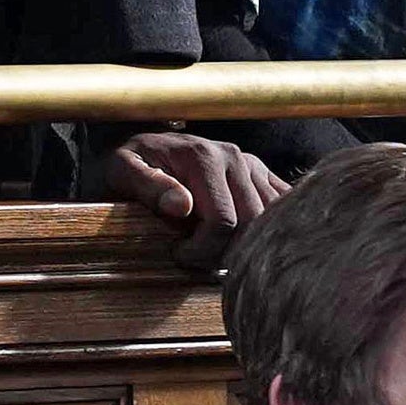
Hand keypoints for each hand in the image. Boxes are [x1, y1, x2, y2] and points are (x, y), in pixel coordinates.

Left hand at [102, 130, 286, 270]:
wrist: (148, 146)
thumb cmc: (133, 162)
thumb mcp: (123, 170)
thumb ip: (149, 186)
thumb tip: (181, 206)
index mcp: (203, 157)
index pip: (222, 221)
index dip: (201, 249)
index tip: (178, 252)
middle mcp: (235, 158)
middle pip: (251, 224)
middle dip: (224, 251)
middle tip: (196, 257)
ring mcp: (253, 166)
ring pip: (270, 221)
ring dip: (246, 244)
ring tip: (213, 248)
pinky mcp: (263, 175)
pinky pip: (282, 207)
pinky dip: (268, 229)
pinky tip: (241, 239)